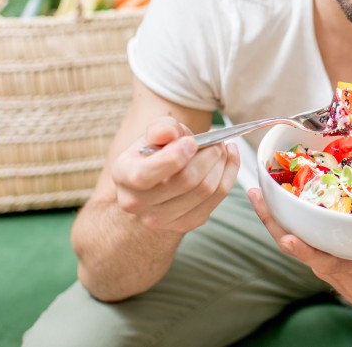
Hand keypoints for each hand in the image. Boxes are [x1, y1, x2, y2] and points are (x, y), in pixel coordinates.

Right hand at [111, 117, 239, 234]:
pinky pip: (217, 198)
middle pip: (185, 181)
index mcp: (123, 176)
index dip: (174, 157)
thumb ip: (161, 128)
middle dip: (208, 155)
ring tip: (223, 148)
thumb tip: (168, 133)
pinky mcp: (186, 223)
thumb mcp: (154, 134)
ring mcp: (161, 219)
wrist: (156, 183)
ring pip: (206, 190)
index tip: (192, 142)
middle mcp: (137, 203)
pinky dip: (228, 175)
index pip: (146, 174)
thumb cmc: (156, 152)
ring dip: (222, 164)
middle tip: (217, 140)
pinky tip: (227, 160)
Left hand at [248, 188, 351, 320]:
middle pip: (296, 245)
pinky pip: (292, 231)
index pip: (326, 262)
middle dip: (275, 224)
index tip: (290, 241)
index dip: (308, 252)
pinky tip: (265, 193)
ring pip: (287, 236)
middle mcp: (330, 264)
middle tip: (257, 196)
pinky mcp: (315, 247)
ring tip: (253, 188)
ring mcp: (319, 257)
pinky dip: (277, 216)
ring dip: (269, 215)